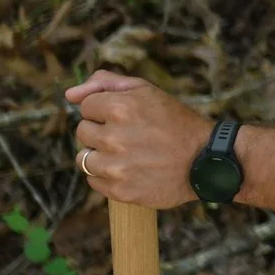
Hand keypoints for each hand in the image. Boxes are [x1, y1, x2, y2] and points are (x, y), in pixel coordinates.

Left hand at [65, 71, 211, 208]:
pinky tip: (129, 170)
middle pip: (82, 132)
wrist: (206, 161)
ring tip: (127, 154)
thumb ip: (105, 83)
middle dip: (101, 132)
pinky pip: (93, 181)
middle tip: (129, 136)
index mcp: (120, 107)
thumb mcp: (146, 91)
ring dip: (101, 155)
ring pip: (84, 158)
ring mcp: (116, 167)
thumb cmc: (176, 122)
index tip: (126, 117)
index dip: (105, 110)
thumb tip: (69, 95)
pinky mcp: (119, 191)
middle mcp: (114, 137)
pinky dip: (107, 176)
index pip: (85, 107)